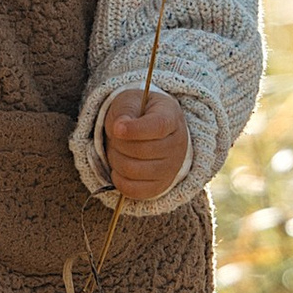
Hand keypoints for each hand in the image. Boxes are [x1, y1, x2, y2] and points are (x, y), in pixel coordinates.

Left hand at [105, 87, 189, 204]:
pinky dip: (119, 180)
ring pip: (133, 171)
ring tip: (117, 150)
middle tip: (116, 137)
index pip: (157, 127)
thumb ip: (125, 110)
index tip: (116, 128)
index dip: (135, 130)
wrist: (152, 130)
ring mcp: (171, 168)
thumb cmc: (139, 113)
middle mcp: (177, 145)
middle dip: (118, 143)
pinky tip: (118, 168)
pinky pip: (134, 190)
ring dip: (116, 160)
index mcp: (172, 118)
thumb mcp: (131, 102)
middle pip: (140, 151)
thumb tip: (119, 128)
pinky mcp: (161, 186)